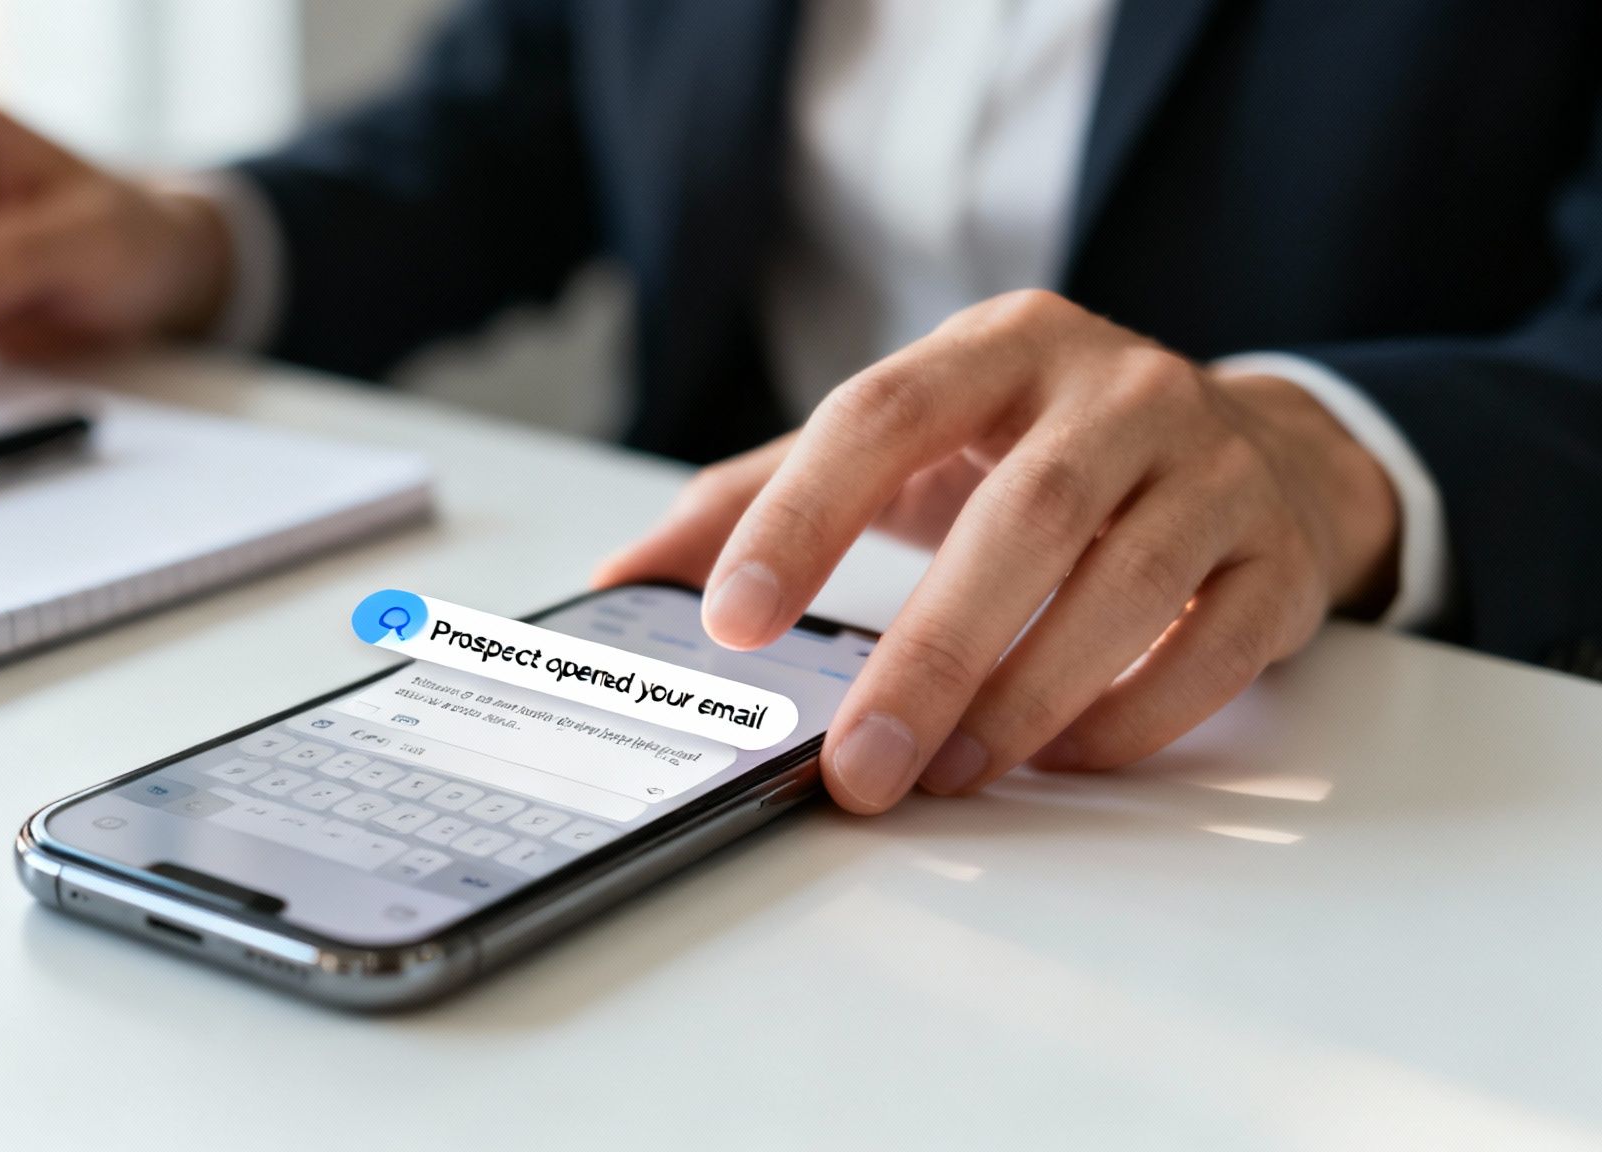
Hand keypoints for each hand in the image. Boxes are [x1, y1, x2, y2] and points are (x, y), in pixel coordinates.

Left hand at [596, 290, 1399, 810]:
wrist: (1259, 452)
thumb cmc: (1044, 453)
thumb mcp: (911, 443)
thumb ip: (762, 495)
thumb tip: (620, 577)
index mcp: (1001, 345)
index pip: (881, 414)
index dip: (801, 519)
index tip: (732, 627)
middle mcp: (1117, 387)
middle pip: (1017, 519)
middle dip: (927, 655)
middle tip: (855, 763)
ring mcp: (1214, 465)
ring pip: (1124, 585)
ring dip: (1025, 698)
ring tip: (944, 773)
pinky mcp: (1279, 554)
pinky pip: (1209, 649)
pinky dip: (1128, 718)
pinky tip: (1056, 758)